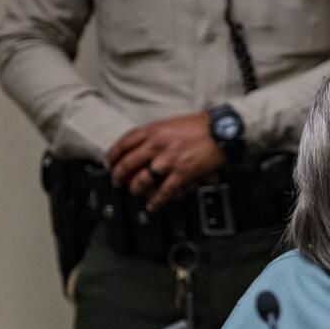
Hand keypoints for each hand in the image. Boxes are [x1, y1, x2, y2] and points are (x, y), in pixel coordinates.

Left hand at [106, 112, 225, 211]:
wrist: (220, 130)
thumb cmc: (199, 127)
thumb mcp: (171, 124)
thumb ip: (155, 134)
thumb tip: (141, 147)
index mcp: (154, 130)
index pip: (125, 142)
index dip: (113, 155)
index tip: (109, 163)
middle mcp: (158, 144)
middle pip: (128, 163)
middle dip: (119, 175)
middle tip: (117, 181)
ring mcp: (169, 159)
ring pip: (142, 179)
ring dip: (136, 189)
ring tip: (136, 193)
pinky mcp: (182, 172)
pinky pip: (164, 191)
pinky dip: (156, 200)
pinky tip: (153, 205)